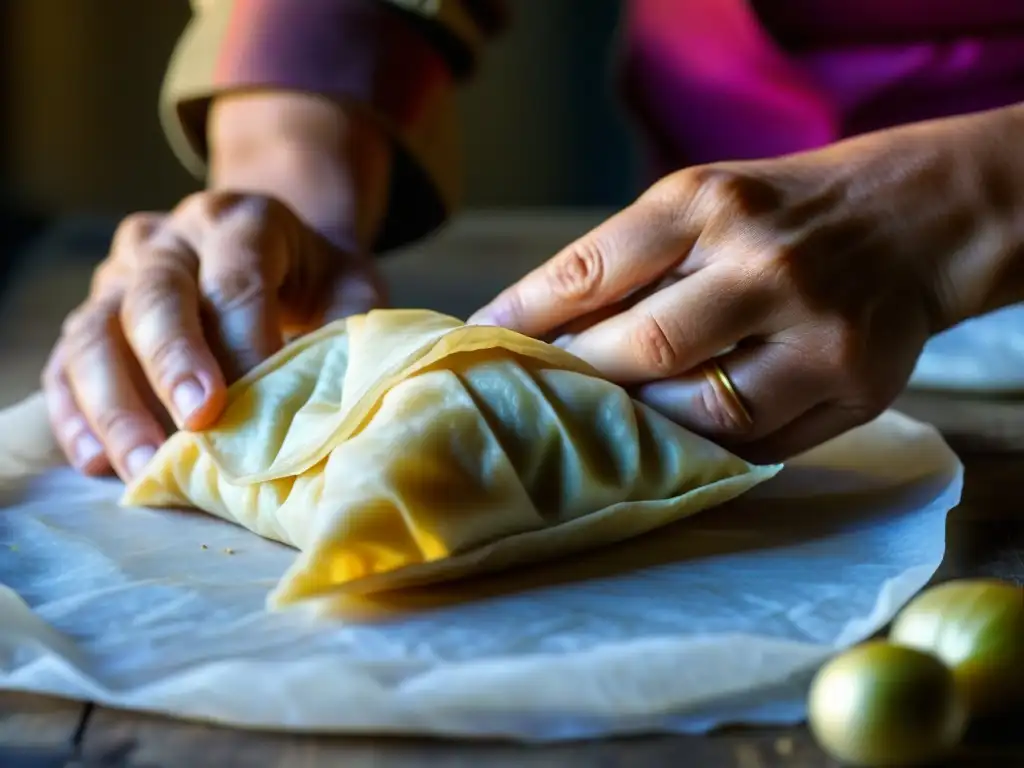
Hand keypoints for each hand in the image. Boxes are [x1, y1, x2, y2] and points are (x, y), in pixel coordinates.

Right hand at [43, 192, 384, 479]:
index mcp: (241, 222)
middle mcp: (171, 239)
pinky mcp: (93, 313)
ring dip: (115, 404)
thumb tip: (336, 404)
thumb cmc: (319, 280)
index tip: (254, 406)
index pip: (235, 282)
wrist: (277, 251)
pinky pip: (66, 361)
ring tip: (143, 467)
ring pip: (95, 330)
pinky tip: (97, 461)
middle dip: (172, 366)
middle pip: (155, 296)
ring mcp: (121, 273)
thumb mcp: (352, 287)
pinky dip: (75, 413)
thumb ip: (349, 331)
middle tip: (195, 427)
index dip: (243, 345)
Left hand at [469, 134, 976, 462]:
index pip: (591, 270)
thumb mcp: (703, 201)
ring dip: (640, 428)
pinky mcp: (855, 392)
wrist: (912, 221)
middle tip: (538, 401)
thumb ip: (628, 260)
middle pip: (642, 348)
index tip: (478, 343)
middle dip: (579, 381)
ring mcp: (816, 335)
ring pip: (700, 412)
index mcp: (709, 204)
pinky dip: (703, 452)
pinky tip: (673, 449)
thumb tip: (535, 328)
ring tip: (605, 430)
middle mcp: (763, 265)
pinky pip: (756, 445)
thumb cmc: (779, 214)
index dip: (524, 316)